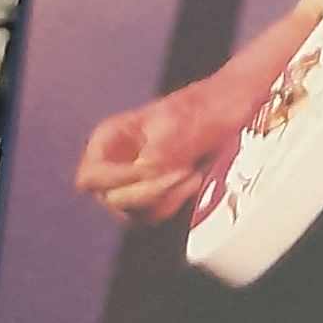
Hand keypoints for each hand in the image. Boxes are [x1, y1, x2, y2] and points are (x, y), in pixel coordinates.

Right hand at [75, 75, 241, 223]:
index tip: (148, 171)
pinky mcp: (156, 195)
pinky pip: (155, 214)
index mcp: (109, 138)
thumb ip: (156, 154)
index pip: (91, 177)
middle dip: (150, 189)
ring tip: (189, 172)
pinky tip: (192, 180)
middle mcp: (116, 163)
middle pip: (113, 198)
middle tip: (179, 171)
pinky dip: (175, 202)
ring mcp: (134, 182)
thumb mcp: (176, 126)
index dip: (116, 180)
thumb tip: (145, 174)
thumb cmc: (201, 108)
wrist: (230, 110)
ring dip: (167, 197)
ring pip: (134, 212)